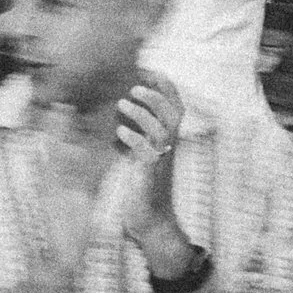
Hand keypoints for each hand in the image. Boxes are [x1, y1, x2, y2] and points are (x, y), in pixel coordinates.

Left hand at [112, 70, 184, 240]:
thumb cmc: (142, 185)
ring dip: (143, 113)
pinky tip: (119, 134)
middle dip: (157, 95)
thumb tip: (117, 114)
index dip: (165, 87)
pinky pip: (148, 153)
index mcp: (166, 139)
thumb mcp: (139, 155)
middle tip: (135, 86)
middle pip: (174, 113)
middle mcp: (167, 147)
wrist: (151, 221)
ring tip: (122, 103)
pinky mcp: (151, 175)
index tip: (148, 71)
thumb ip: (134, 135)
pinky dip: (134, 140)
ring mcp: (161, 160)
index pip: (175, 106)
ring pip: (162, 129)